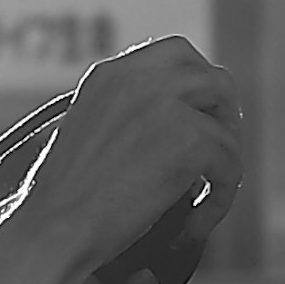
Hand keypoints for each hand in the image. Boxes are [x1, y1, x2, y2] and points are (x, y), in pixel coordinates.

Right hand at [19, 37, 244, 283]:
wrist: (54, 229)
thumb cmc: (63, 204)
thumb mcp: (90, 136)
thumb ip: (129, 118)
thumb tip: (176, 132)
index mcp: (110, 74)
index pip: (176, 55)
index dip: (198, 87)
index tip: (202, 120)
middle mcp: (140, 77)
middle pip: (213, 78)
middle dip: (224, 117)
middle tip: (218, 157)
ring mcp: (167, 103)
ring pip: (227, 124)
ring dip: (226, 163)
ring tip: (203, 201)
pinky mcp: (190, 137)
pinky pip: (231, 164)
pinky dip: (221, 199)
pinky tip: (194, 224)